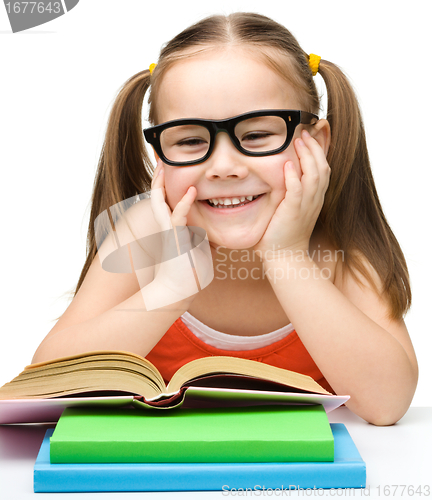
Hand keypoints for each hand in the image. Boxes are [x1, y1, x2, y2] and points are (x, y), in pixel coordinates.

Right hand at [142, 160, 212, 309]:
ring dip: (160, 182)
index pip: (168, 199)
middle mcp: (167, 225)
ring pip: (159, 201)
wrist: (181, 289)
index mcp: (173, 225)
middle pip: (158, 195)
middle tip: (161, 159)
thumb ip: (205, 238)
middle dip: (159, 177)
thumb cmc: (191, 272)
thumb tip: (217, 234)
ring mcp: (168, 231)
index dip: (169, 183)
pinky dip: (183, 204)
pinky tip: (192, 192)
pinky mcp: (174, 239)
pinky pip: (175, 217)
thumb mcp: (201, 249)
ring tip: (164, 164)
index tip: (175, 169)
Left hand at [253, 129, 330, 259]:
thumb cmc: (282, 234)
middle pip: (322, 167)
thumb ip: (287, 192)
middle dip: (315, 147)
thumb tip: (275, 176)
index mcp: (314, 198)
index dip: (319, 150)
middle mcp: (314, 200)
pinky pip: (298, 191)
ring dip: (307, 156)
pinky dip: (294, 176)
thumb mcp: (289, 209)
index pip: (323, 168)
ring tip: (298, 140)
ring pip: (314, 175)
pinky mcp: (294, 212)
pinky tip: (288, 164)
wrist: (285, 257)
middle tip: (304, 132)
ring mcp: (306, 206)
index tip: (309, 136)